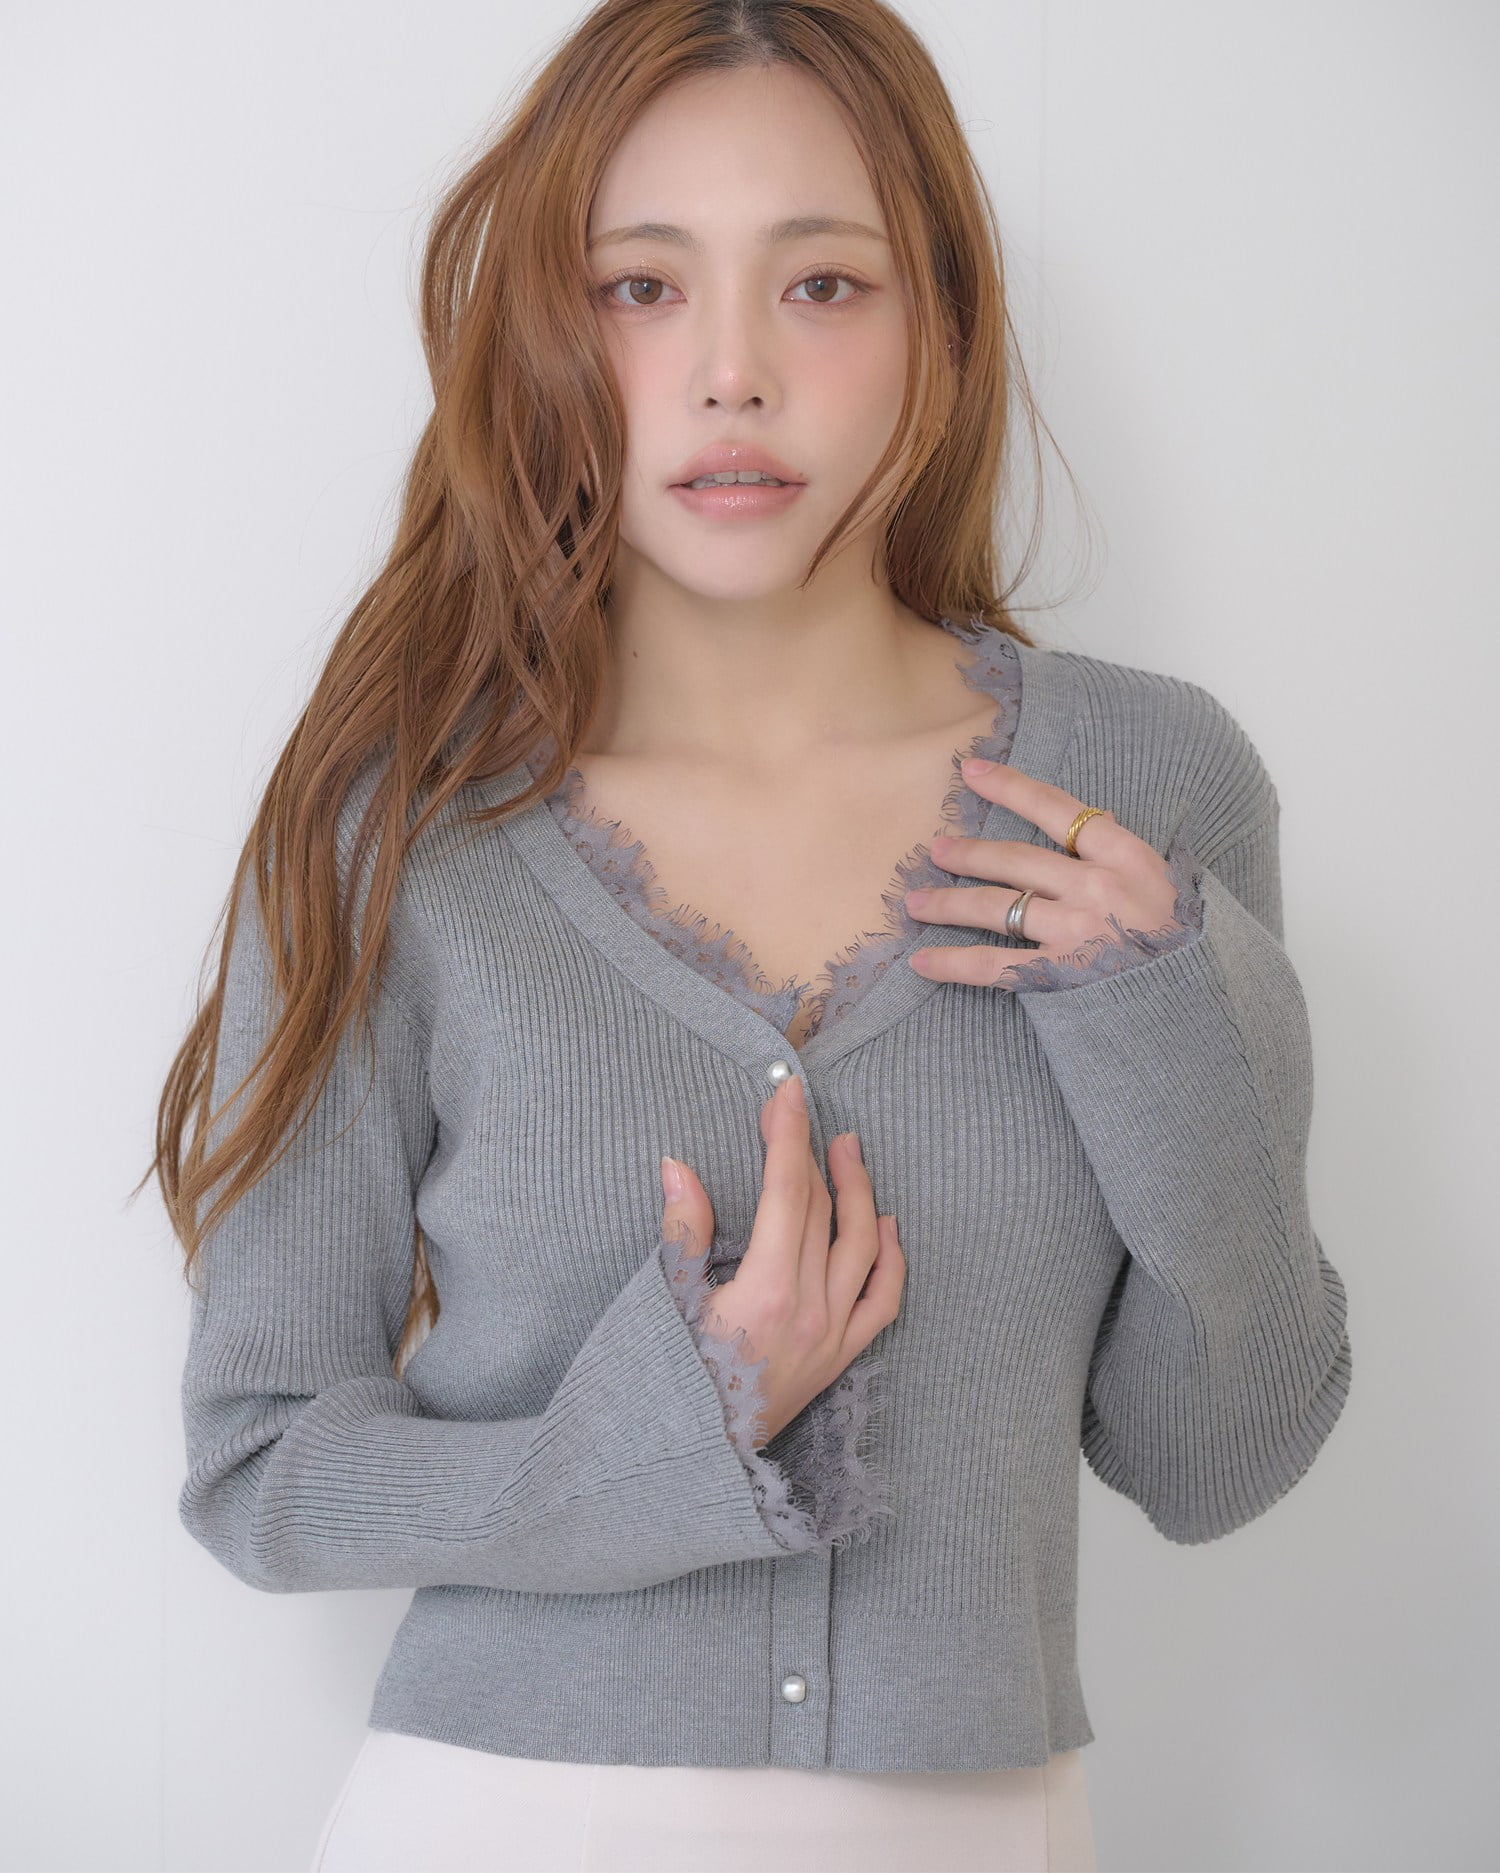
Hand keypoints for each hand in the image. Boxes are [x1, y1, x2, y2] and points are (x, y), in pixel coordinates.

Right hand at [658, 1075, 904, 1448]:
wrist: (683, 1466)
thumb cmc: (663, 1386)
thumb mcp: (662, 1305)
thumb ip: (681, 1232)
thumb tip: (678, 1165)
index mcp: (766, 1293)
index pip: (786, 1192)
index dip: (787, 1136)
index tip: (786, 1094)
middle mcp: (811, 1312)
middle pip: (822, 1210)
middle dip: (811, 1150)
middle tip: (799, 1110)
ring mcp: (832, 1337)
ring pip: (864, 1246)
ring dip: (859, 1191)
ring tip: (848, 1149)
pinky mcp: (840, 1359)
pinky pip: (883, 1301)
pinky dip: (892, 1258)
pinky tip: (887, 1224)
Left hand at [903, 757, 1184, 989]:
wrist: (1210, 1004)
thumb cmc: (1194, 946)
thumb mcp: (1173, 886)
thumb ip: (1127, 860)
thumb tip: (1094, 831)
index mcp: (1127, 857)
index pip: (1057, 809)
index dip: (1010, 787)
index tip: (972, 771)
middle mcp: (1097, 887)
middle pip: (1015, 859)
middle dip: (968, 852)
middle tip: (935, 849)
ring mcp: (1078, 932)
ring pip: (997, 906)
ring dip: (949, 902)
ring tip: (915, 901)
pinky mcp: (1062, 976)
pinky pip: (994, 965)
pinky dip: (953, 963)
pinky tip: (923, 961)